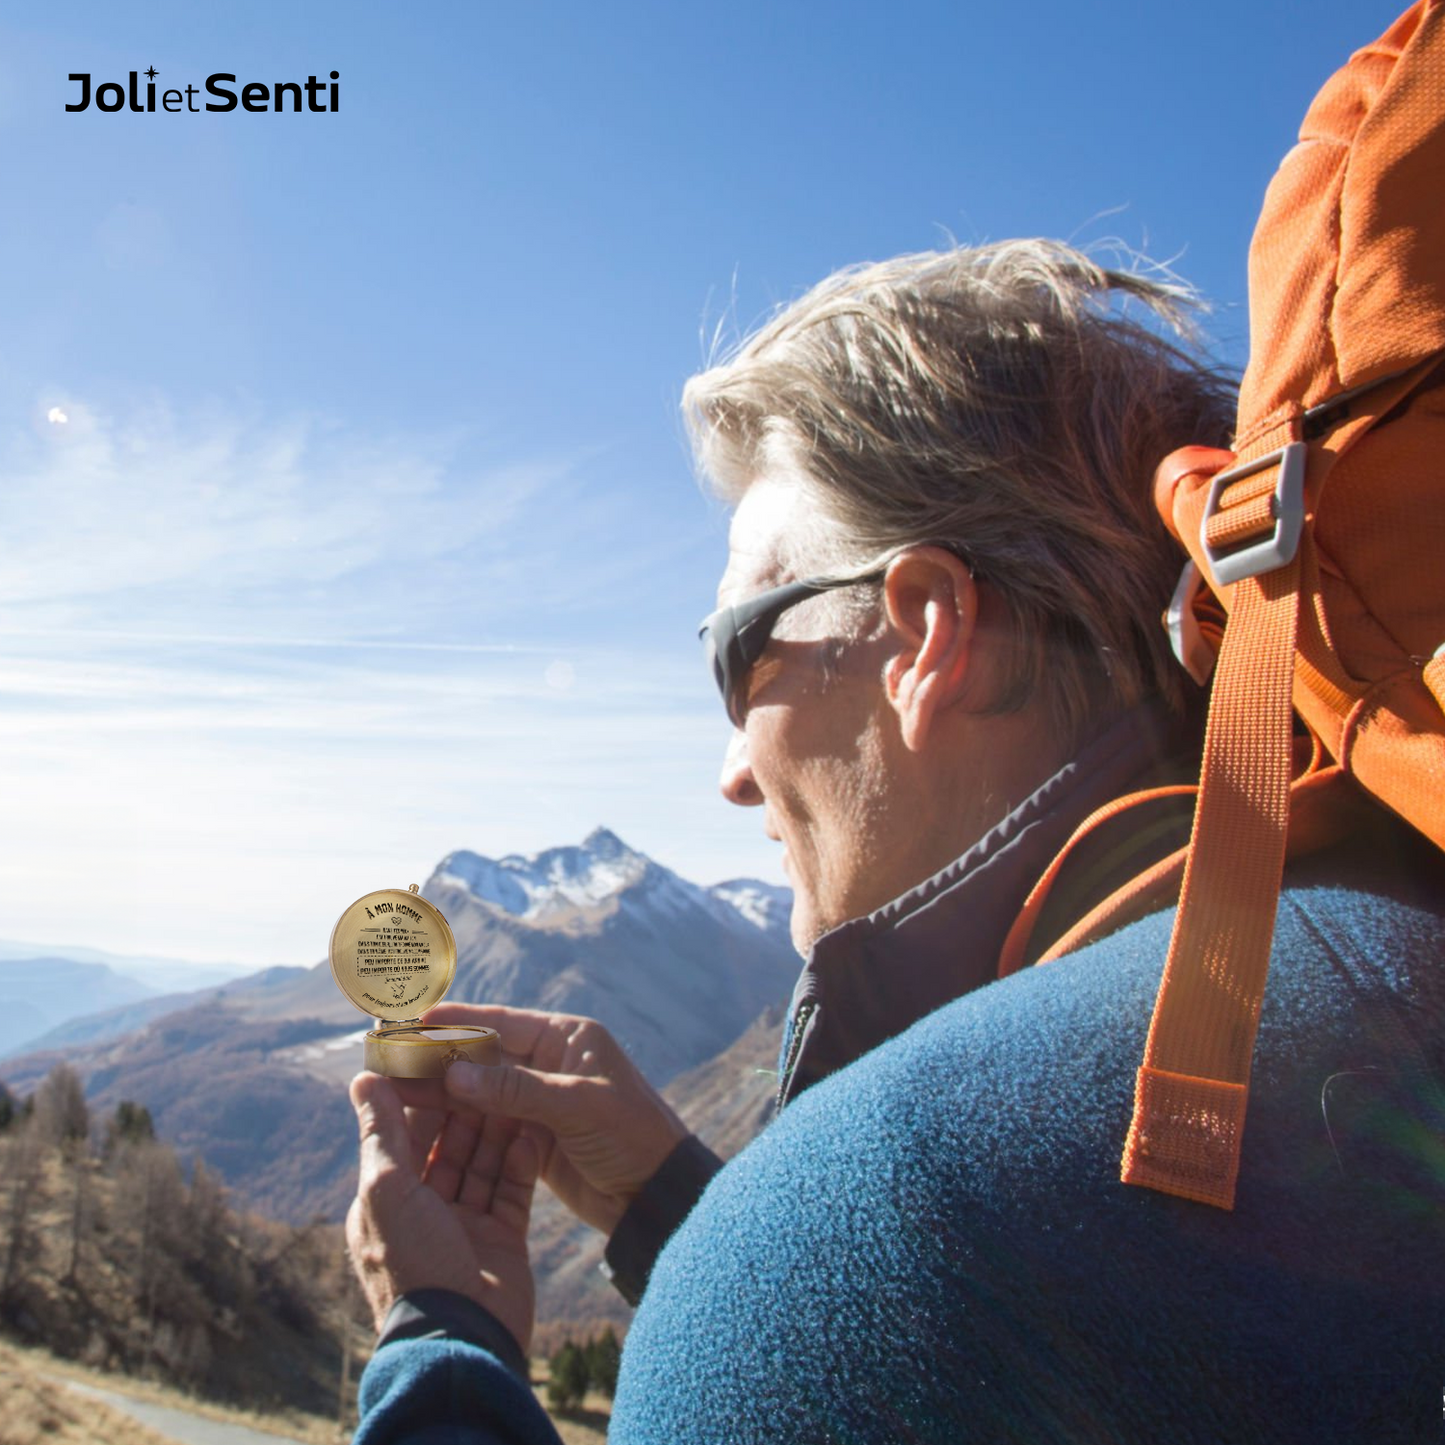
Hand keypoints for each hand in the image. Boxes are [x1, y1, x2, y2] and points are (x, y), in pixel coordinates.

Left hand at [346, 1070, 539, 1353]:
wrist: (464, 1338)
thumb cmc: (415, 1264)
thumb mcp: (387, 1191)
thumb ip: (381, 1132)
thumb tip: (362, 1078)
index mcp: (388, 1201)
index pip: (405, 1135)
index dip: (423, 1096)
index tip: (443, 1056)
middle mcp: (425, 1211)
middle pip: (448, 1146)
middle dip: (467, 1108)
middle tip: (491, 1065)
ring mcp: (466, 1225)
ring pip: (483, 1163)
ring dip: (498, 1127)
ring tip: (518, 1086)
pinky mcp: (503, 1238)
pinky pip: (513, 1188)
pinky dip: (522, 1158)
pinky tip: (535, 1125)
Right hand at [404, 1003, 691, 1236]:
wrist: (658, 1194)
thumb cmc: (632, 1137)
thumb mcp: (578, 1107)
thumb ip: (518, 1090)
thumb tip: (457, 1075)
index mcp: (569, 1039)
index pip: (503, 1023)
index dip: (458, 1022)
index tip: (415, 1020)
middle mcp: (551, 1063)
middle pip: (485, 1056)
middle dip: (440, 1059)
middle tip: (391, 1061)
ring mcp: (541, 1100)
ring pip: (482, 1092)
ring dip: (443, 1093)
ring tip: (396, 1092)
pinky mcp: (534, 1137)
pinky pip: (490, 1123)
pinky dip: (460, 1123)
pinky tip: (425, 1125)